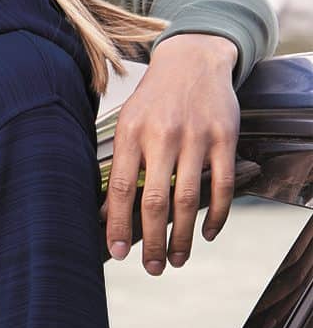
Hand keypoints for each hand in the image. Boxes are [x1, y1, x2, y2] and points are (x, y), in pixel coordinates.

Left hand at [104, 34, 238, 274]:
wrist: (192, 59)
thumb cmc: (153, 99)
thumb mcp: (127, 123)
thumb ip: (119, 165)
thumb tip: (104, 215)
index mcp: (131, 133)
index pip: (121, 188)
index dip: (117, 225)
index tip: (117, 254)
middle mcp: (162, 135)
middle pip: (155, 201)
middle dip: (151, 241)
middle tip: (152, 268)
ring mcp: (196, 136)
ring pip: (188, 199)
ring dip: (183, 236)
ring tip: (177, 260)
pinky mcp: (224, 137)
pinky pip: (223, 185)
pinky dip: (218, 215)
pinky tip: (209, 234)